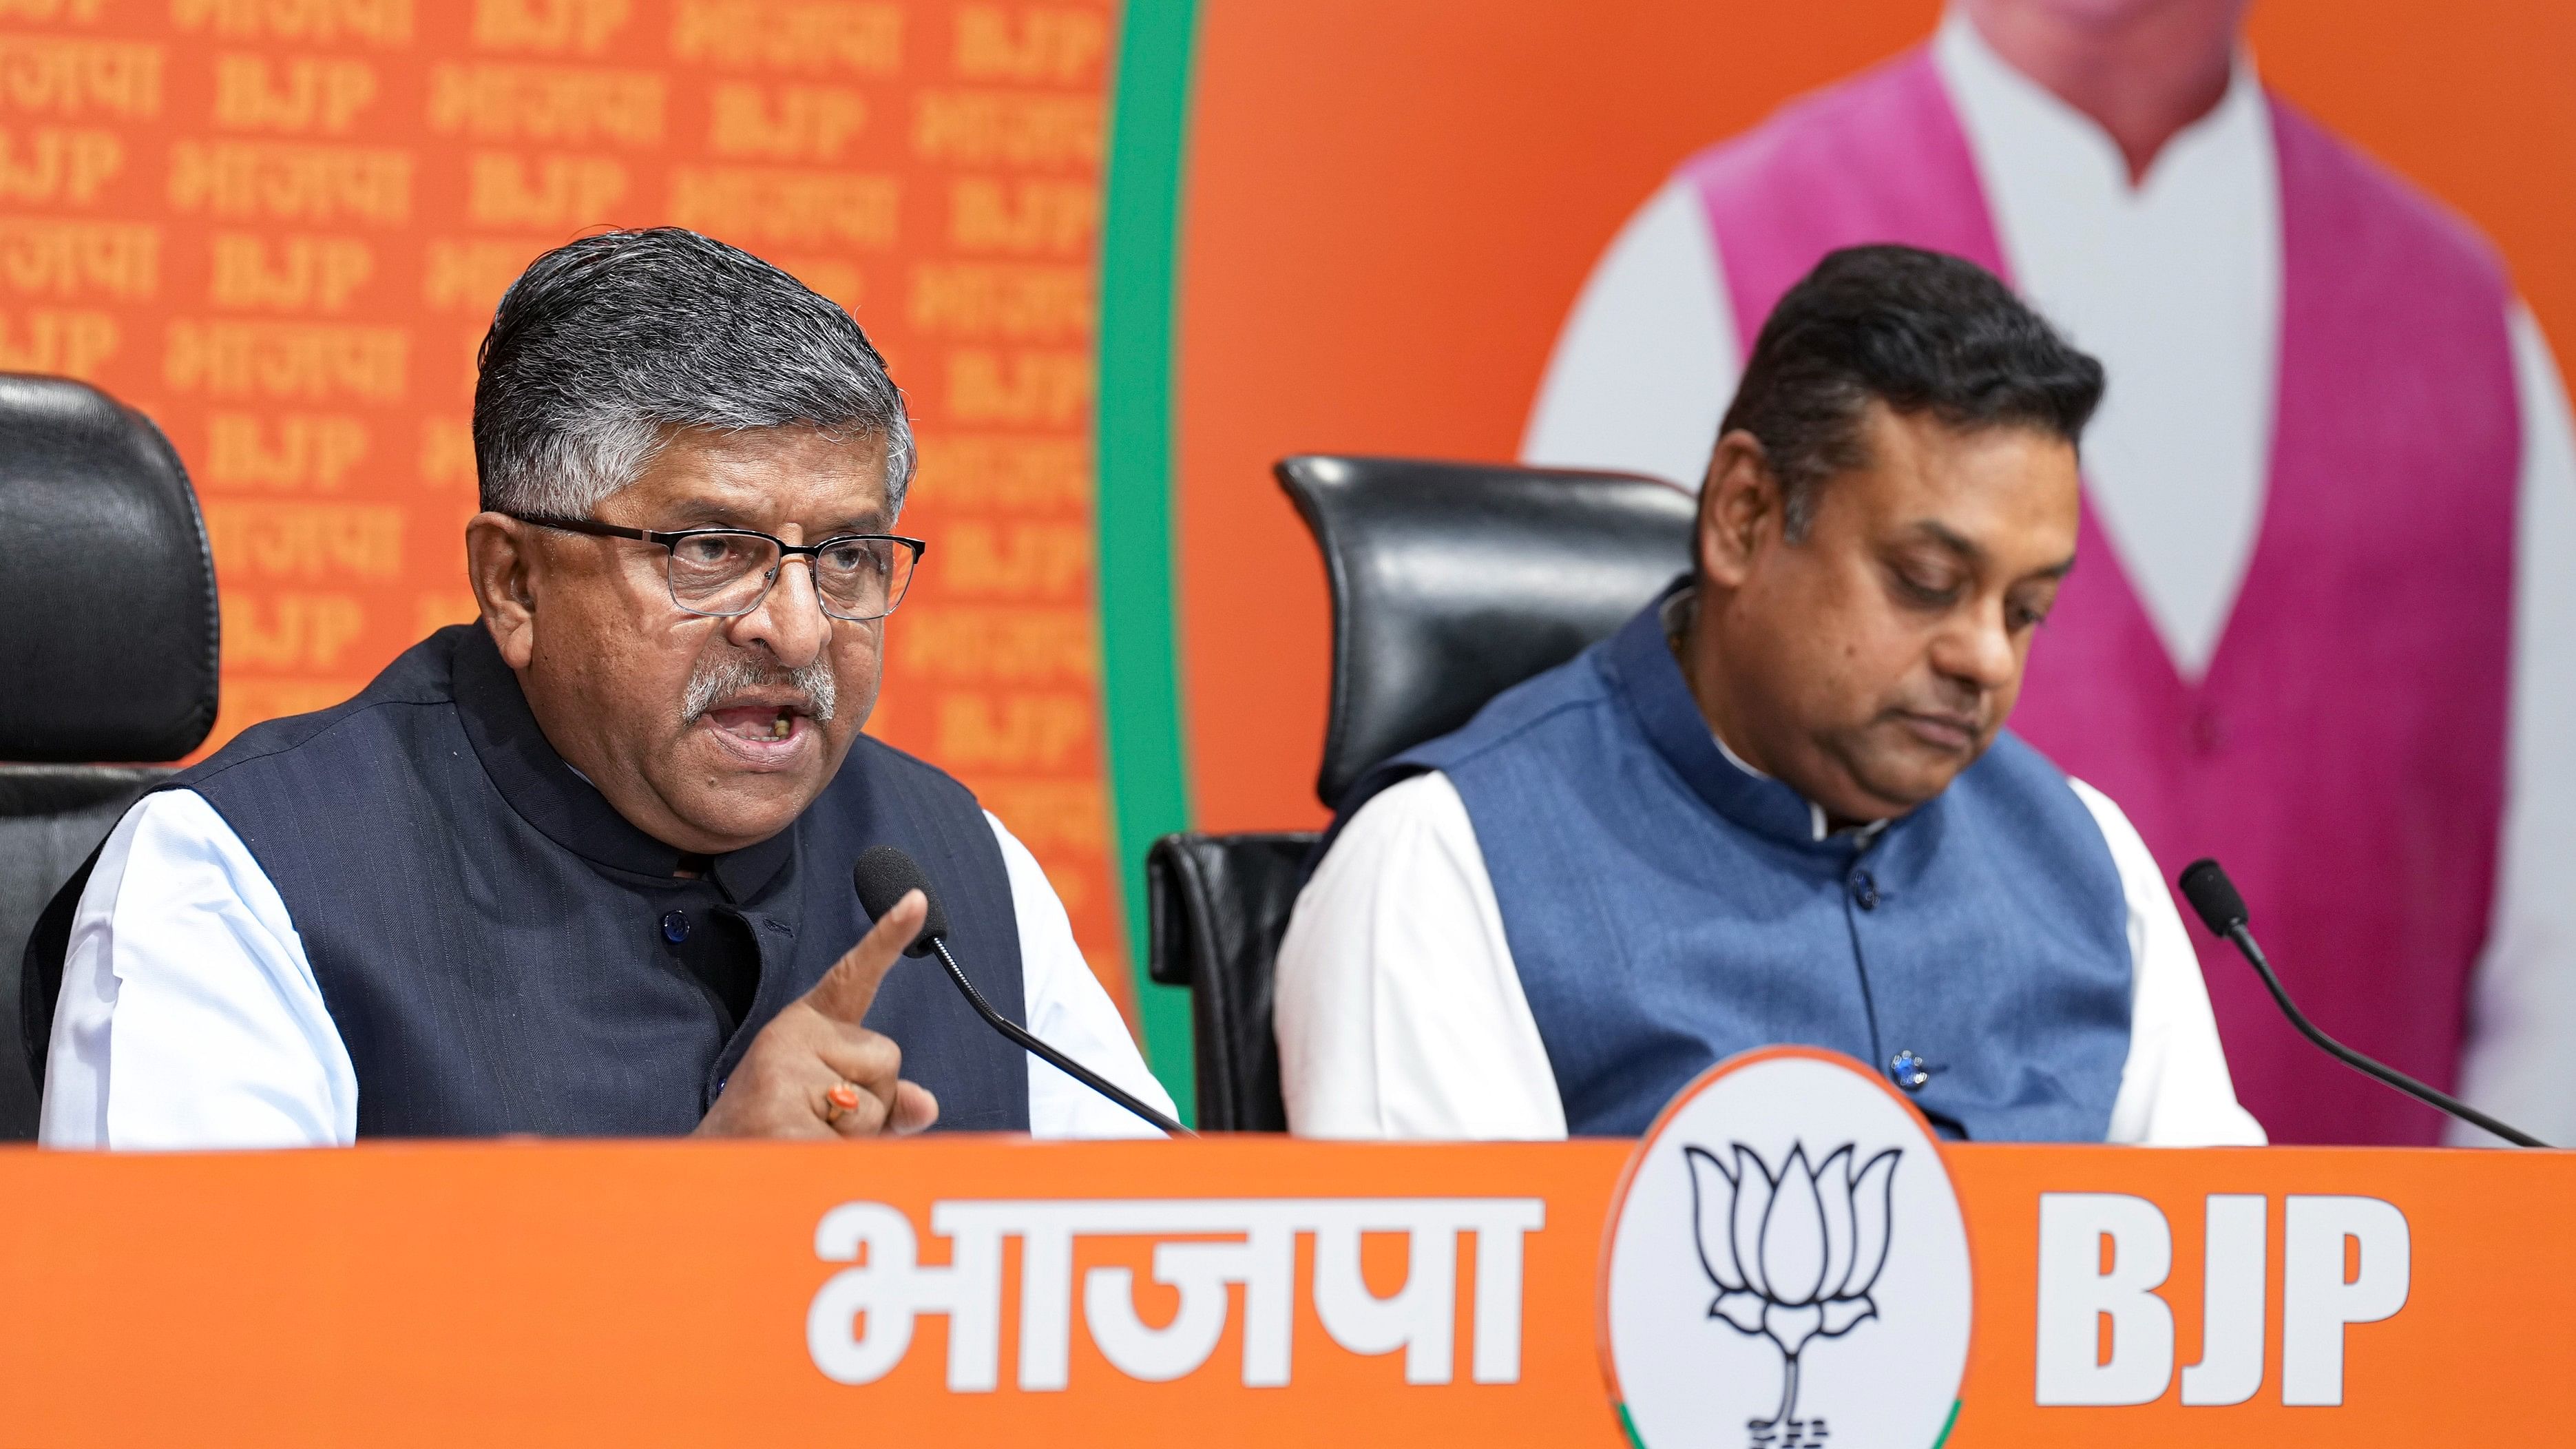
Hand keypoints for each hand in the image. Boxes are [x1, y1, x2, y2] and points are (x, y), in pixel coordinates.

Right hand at [694, 889, 941, 1138]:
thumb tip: (927, 1105)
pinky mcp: (780, 1105)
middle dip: (871, 1106)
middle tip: (813, 1123)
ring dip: (851, 1138)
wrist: (706, 1172)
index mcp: (806, 1027)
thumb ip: (884, 1104)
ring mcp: (784, 1068)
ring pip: (874, 1104)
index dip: (887, 938)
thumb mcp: (831, 1112)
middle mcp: (792, 1034)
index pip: (853, 977)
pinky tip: (793, 1158)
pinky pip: (851, 1143)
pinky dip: (835, 1163)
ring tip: (798, 1139)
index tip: (917, 901)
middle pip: (887, 1060)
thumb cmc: (772, 1138)